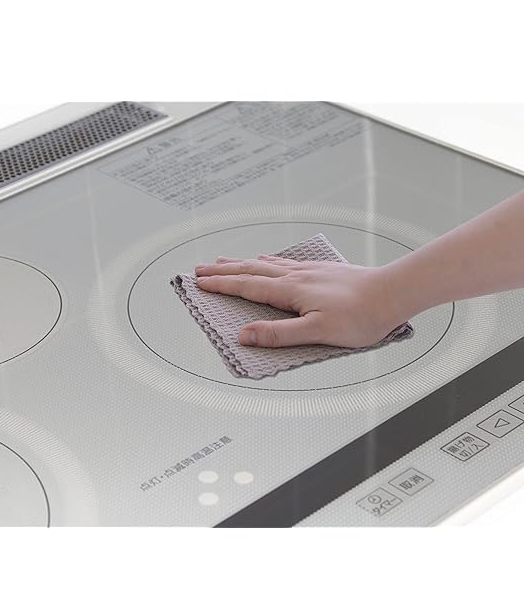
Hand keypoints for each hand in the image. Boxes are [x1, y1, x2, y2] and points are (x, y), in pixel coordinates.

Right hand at [194, 255, 404, 348]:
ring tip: (223, 260)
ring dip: (241, 263)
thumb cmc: (361, 316)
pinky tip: (267, 259)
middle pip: (251, 270)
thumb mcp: (317, 332)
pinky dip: (268, 260)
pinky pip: (285, 262)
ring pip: (266, 264)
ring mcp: (308, 270)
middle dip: (223, 270)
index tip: (199, 282)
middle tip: (200, 269)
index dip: (221, 285)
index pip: (247, 286)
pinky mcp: (321, 270)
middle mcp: (296, 276)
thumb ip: (278, 334)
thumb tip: (244, 335)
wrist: (394, 292)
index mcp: (291, 291)